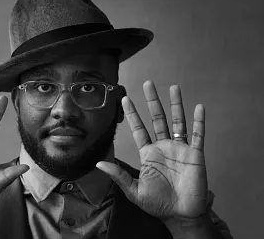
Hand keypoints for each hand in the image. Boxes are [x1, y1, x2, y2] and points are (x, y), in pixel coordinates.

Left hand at [97, 80, 207, 220]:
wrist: (180, 215)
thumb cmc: (157, 204)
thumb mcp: (134, 190)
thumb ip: (118, 175)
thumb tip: (98, 163)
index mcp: (148, 154)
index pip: (139, 129)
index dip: (132, 114)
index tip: (125, 99)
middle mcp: (163, 147)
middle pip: (157, 119)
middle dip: (153, 101)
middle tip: (148, 84)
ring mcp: (180, 149)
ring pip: (178, 122)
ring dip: (176, 105)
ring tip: (174, 87)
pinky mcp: (195, 155)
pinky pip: (198, 135)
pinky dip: (199, 121)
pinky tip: (199, 107)